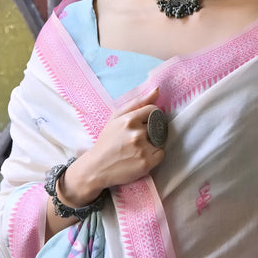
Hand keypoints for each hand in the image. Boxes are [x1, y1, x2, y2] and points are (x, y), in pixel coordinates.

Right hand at [60, 87, 164, 206]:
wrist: (96, 168)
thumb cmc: (107, 141)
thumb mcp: (116, 117)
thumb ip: (137, 102)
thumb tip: (157, 90)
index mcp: (128, 120)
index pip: (153, 111)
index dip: (151, 117)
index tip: (145, 123)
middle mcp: (136, 133)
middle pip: (157, 126)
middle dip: (151, 130)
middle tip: (138, 139)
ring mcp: (142, 149)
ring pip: (160, 140)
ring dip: (153, 143)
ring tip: (138, 148)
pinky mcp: (146, 163)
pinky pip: (161, 154)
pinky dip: (154, 156)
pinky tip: (141, 157)